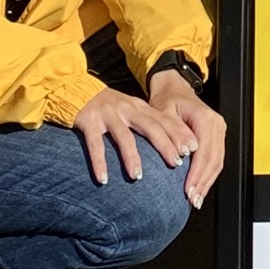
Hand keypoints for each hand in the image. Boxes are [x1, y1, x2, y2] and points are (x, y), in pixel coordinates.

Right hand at [73, 84, 197, 191]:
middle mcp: (126, 109)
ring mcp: (107, 114)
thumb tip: (173, 146)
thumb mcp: (130, 109)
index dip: (179, 134)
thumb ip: (147, 123)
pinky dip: (99, 162)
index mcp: (139, 106)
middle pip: (150, 127)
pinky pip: (95, 145)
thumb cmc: (108, 107)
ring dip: (132, 158)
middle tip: (176, 164)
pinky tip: (103, 179)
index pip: (164, 120)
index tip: (193, 149)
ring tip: (138, 177)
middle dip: (165, 145)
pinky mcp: (88, 121)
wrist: (76, 89)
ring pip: (124, 137)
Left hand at [146, 69, 227, 204]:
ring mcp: (219, 130)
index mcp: (205, 118)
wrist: (174, 89)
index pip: (204, 151)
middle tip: (193, 200)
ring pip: (218, 162)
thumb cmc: (167, 99)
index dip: (197, 173)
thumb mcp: (164, 113)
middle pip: (214, 159)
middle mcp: (216, 124)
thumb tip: (185, 152)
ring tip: (197, 199)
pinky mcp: (216, 137)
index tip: (188, 189)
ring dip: (207, 182)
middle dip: (203, 182)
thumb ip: (174, 132)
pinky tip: (200, 188)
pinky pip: (216, 159)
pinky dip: (208, 175)